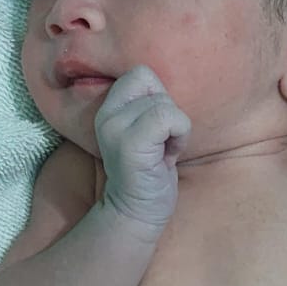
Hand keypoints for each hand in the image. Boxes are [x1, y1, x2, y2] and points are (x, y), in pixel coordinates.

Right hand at [95, 65, 191, 236]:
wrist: (137, 213)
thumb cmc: (151, 173)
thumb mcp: (148, 130)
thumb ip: (150, 105)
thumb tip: (178, 73)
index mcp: (109, 108)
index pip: (141, 73)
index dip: (159, 98)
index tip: (158, 128)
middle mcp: (107, 114)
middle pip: (152, 82)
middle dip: (168, 112)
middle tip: (161, 142)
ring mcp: (116, 128)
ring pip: (164, 104)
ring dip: (176, 129)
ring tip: (163, 152)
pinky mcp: (130, 144)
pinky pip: (168, 118)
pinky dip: (179, 136)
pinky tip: (168, 157)